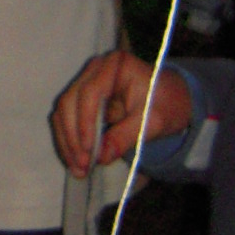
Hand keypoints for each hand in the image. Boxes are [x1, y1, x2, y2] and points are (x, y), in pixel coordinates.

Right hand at [50, 49, 192, 175]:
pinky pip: (68, 120)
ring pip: (64, 113)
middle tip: (83, 165)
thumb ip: (127, 136)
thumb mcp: (153, 121)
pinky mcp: (82, 99)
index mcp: (116, 65)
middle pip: (70, 101)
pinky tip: (76, 161)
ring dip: (67, 142)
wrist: (170, 99)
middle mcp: (95, 70)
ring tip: (78, 169)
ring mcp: (85, 82)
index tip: (89, 150)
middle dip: (73, 136)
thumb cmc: (165, 104)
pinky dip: (70, 141)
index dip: (85, 122)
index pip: (90, 92)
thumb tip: (102, 157)